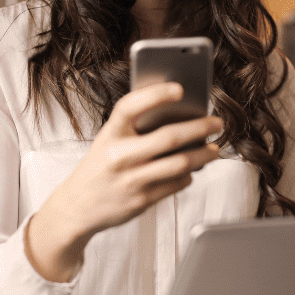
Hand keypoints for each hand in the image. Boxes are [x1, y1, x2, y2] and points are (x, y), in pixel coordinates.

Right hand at [25, 82, 221, 280]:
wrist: (77, 206)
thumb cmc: (99, 167)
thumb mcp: (107, 141)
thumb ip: (133, 128)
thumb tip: (176, 115)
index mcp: (109, 134)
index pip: (131, 106)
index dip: (156, 94)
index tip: (179, 88)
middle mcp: (119, 156)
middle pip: (168, 138)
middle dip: (199, 128)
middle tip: (216, 122)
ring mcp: (131, 180)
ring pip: (179, 163)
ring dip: (202, 155)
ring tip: (213, 149)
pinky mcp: (141, 200)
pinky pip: (175, 184)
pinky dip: (188, 175)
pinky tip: (191, 170)